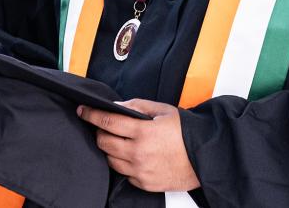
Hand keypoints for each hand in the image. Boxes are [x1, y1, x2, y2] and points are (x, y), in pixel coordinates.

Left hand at [77, 99, 198, 192]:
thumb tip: (117, 106)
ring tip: (119, 142)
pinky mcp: (144, 183)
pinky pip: (123, 174)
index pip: (107, 122)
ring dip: (110, 149)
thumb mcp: (164, 111)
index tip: (83, 110)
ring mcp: (140, 171)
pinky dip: (123, 164)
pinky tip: (132, 156)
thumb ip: (138, 105)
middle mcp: (138, 153)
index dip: (91, 115)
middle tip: (105, 127)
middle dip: (100, 132)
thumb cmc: (187, 133)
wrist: (205, 157)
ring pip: (110, 160)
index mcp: (143, 132)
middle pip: (104, 143)